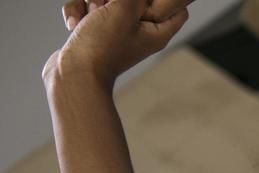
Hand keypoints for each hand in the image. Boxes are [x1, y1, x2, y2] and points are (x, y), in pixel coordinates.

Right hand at [44, 0, 190, 89]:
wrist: (73, 73)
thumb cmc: (101, 47)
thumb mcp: (123, 11)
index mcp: (157, 32)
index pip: (179, 10)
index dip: (162, 0)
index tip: (142, 0)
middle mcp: (140, 32)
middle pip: (136, 0)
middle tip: (106, 6)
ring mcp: (116, 31)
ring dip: (91, 1)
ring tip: (91, 17)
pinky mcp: (95, 31)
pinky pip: (87, 8)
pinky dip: (78, 13)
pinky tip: (75, 26)